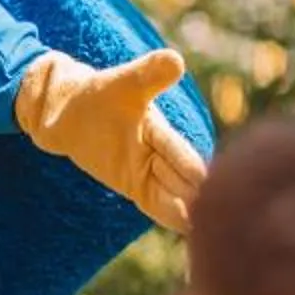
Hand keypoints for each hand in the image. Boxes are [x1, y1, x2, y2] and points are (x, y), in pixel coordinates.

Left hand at [13, 49, 205, 233]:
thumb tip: (175, 61)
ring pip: (174, 197)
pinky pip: (157, 205)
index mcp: (161, 130)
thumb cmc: (98, 93)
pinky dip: (173, 217)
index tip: (214, 187)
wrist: (67, 110)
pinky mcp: (134, 184)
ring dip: (191, 212)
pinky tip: (191, 233)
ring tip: (211, 234)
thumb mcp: (122, 83)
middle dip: (202, 198)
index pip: (181, 155)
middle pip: (184, 181)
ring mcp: (147, 171)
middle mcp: (160, 153)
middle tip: (228, 218)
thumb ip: (148, 75)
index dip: (194, 171)